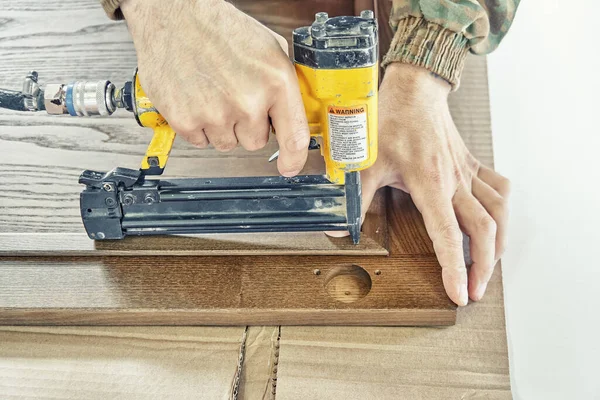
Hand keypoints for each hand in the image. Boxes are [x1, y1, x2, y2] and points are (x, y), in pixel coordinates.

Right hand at [121, 0, 309, 176]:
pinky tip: (196, 98)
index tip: (289, 166)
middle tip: (233, 97)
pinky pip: (200, 141)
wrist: (175, 14)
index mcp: (275, 82)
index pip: (293, 136)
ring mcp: (215, 114)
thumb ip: (283, 86)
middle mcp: (247, 101)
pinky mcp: (186, 120)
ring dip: (222, 126)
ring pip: (227, 143)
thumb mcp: (269, 49)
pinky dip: (198, 125)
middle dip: (247, 125)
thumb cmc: (220, 29)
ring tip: (213, 93)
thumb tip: (291, 117)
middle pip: (255, 142)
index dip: (294, 158)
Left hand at [362, 63, 510, 305]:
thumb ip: (354, 196)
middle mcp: (455, 180)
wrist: (415, 90)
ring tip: (488, 268)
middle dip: (482, 266)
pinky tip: (495, 225)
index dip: (455, 267)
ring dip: (498, 245)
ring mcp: (467, 172)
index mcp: (429, 182)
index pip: (448, 233)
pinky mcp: (472, 165)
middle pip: (483, 231)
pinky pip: (499, 190)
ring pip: (499, 214)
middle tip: (474, 291)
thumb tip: (337, 229)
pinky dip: (502, 212)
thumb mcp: (365, 160)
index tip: (459, 294)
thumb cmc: (390, 121)